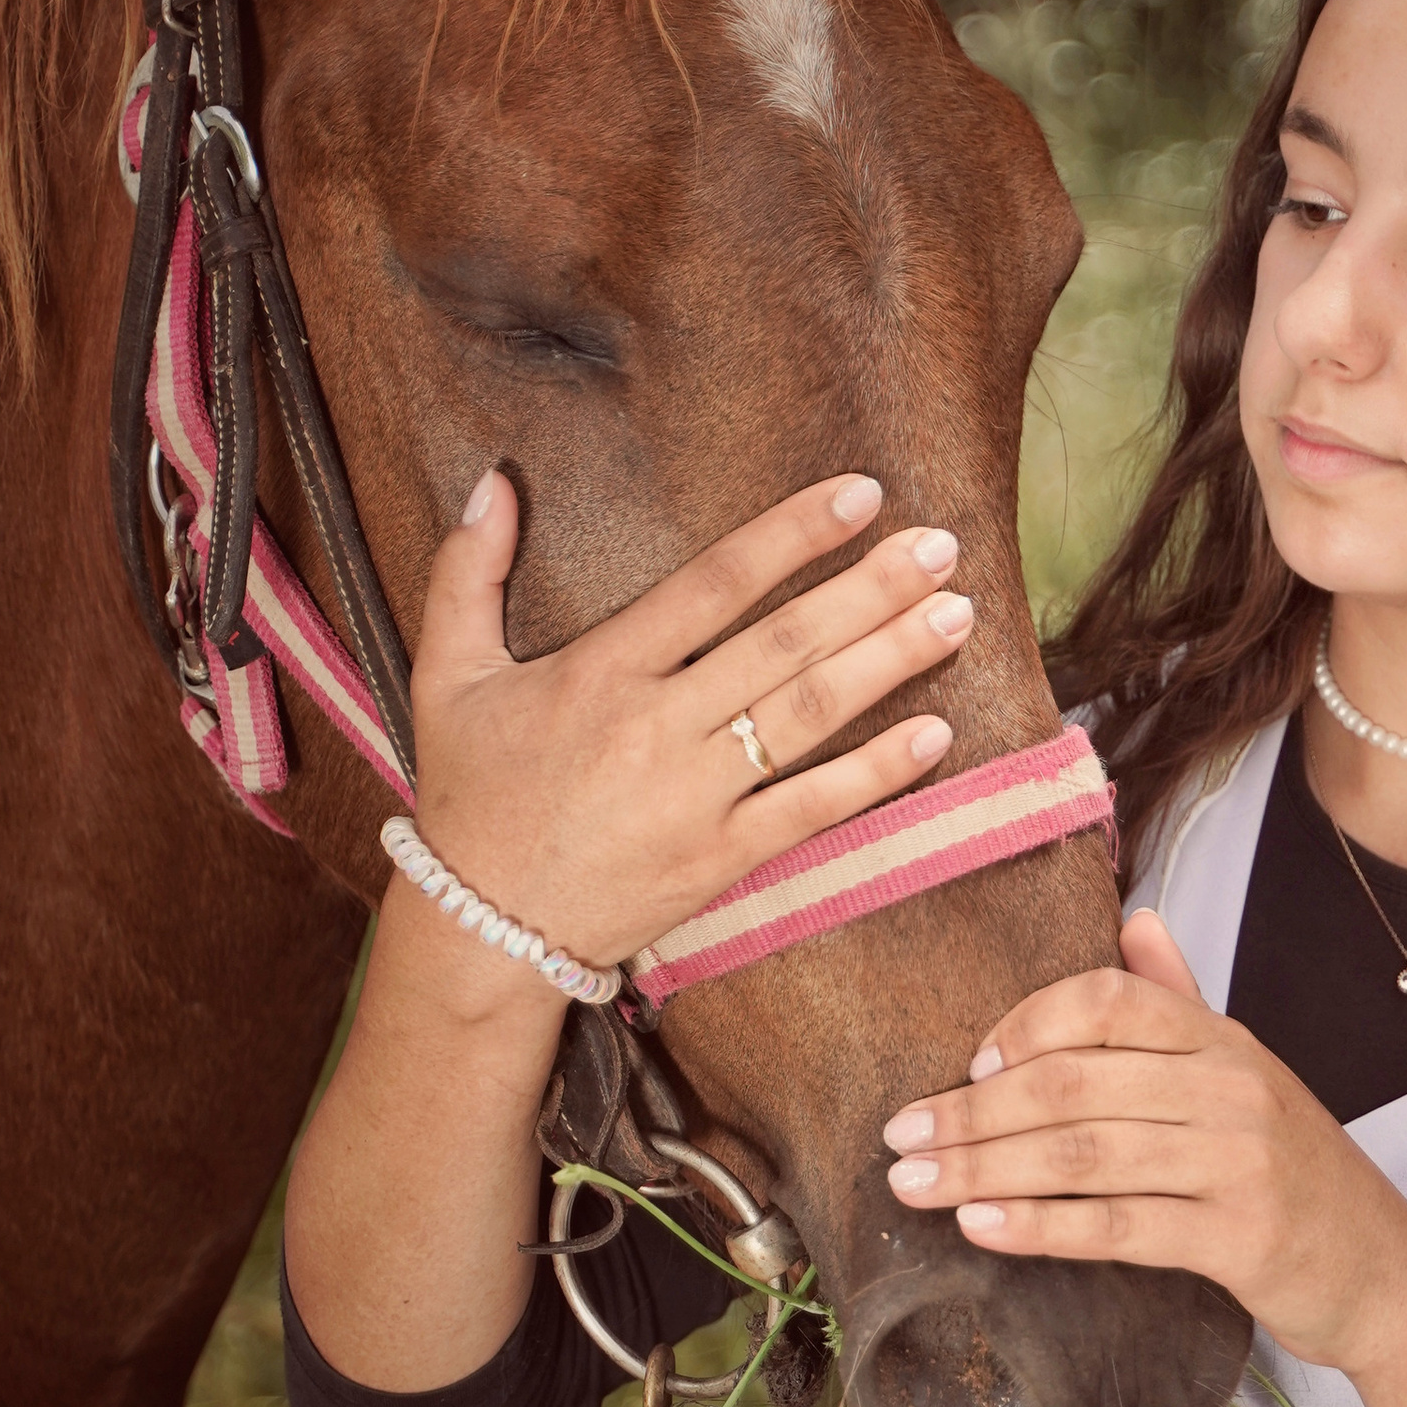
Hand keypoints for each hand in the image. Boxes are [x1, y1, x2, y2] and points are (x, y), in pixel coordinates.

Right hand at [405, 466, 973, 984]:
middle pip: (784, 642)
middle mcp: (658, 727)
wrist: (484, 927)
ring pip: (811, 714)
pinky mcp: (721, 859)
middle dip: (871, 589)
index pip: (716, 582)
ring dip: (891, 661)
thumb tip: (493, 480)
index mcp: (602, 670)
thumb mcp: (449, 673)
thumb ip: (468, 572)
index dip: (792, 534)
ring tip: (956, 613)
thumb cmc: (473, 794)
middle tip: (941, 544)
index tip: (861, 495)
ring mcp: (696, 797)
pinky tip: (934, 734)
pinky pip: (813, 809)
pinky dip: (876, 774)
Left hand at [878, 909, 1406, 1375]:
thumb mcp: (1247, 1076)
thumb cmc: (1299, 1178)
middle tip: (899, 1136)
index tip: (966, 1065)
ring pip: (1083, 1153)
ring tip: (914, 1185)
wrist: (1387, 1275)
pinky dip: (1040, 1225)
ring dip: (983, 1168)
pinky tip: (982, 1228)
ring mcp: (1238, 1161)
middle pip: (1074, 1080)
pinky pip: (1118, 1225)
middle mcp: (1231, 1087)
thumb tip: (1133, 918)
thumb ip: (1181, 1000)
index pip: (1108, 1000)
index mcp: (1222, 1040)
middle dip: (972, 1110)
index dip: (1026, 1024)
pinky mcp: (1239, 1237)